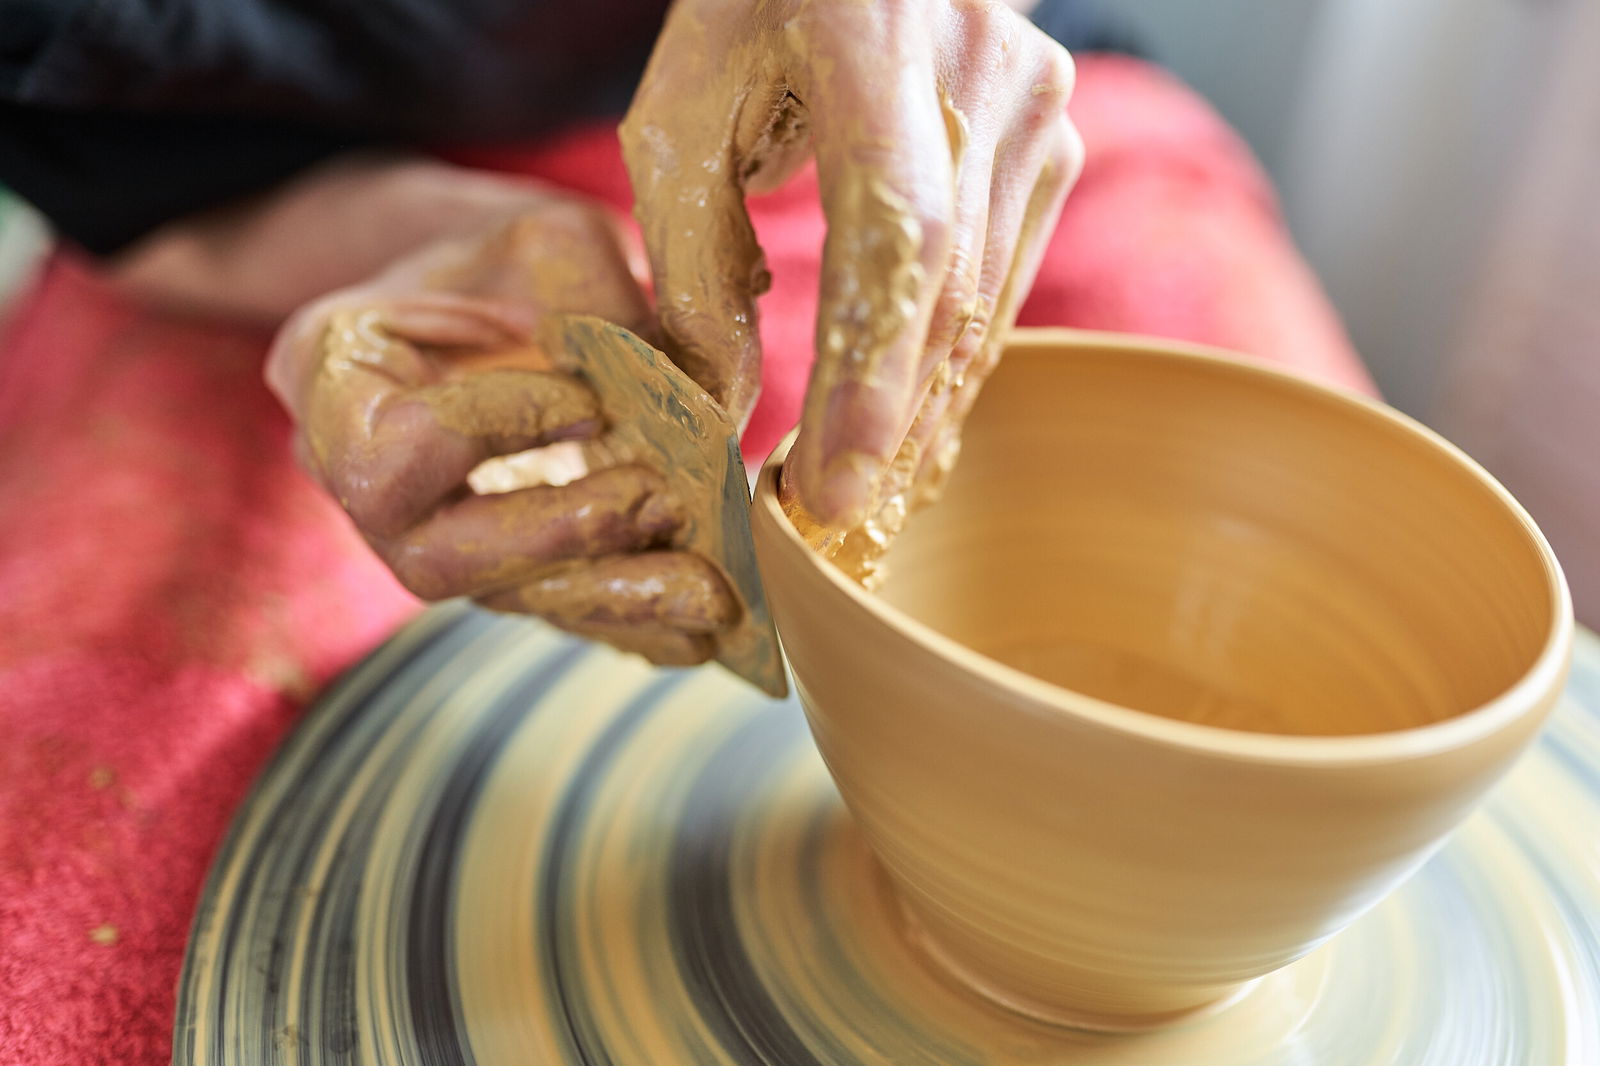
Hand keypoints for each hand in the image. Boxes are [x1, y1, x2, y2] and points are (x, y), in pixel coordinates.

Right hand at [266, 200, 738, 664]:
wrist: (483, 296)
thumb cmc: (504, 258)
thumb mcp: (553, 240)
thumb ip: (616, 311)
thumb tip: (711, 400)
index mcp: (331, 372)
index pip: (391, 447)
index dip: (492, 433)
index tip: (585, 400)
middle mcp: (357, 480)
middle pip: (435, 559)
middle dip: (558, 538)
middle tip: (662, 503)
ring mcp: (423, 537)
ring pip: (505, 600)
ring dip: (613, 599)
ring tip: (711, 594)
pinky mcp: (494, 569)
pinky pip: (553, 610)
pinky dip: (633, 617)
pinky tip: (705, 623)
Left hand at [621, 0, 1082, 526]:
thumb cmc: (751, 13)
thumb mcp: (684, 114)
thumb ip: (695, 262)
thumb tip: (723, 408)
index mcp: (869, 38)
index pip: (897, 232)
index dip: (873, 373)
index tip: (834, 486)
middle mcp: (981, 70)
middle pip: (949, 289)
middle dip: (892, 424)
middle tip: (835, 527)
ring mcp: (1035, 107)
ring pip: (985, 302)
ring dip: (928, 413)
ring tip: (872, 505)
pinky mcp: (1051, 143)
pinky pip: (1004, 283)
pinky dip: (954, 366)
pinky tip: (919, 434)